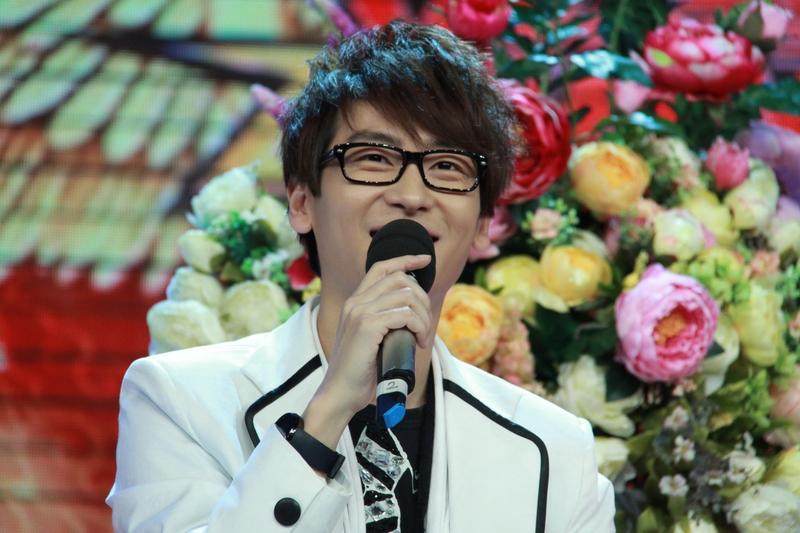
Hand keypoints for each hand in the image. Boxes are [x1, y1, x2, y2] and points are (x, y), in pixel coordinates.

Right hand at [303, 254, 432, 449]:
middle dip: (422, 298)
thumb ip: (384, 322)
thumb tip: (412, 314)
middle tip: (425, 325)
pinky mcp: (367, 326)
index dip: (405, 260)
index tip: (425, 261)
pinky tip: (418, 342)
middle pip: (400, 279)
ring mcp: (360, 312)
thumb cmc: (359, 372)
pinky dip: (419, 326)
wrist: (340, 393)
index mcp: (354, 302)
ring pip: (406, 296)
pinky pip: (405, 315)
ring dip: (423, 317)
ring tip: (422, 337)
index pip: (381, 267)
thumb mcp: (371, 340)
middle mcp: (355, 302)